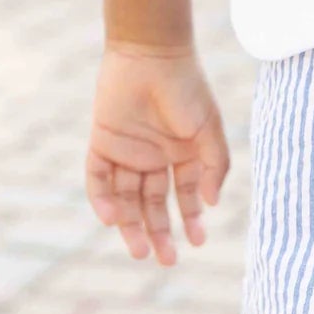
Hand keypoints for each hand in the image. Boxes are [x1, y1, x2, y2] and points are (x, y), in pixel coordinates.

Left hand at [85, 43, 230, 264]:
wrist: (151, 54)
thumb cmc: (186, 87)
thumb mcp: (209, 126)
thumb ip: (214, 164)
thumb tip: (211, 204)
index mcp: (181, 152)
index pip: (184, 195)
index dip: (191, 219)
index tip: (198, 242)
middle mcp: (154, 157)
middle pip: (153, 204)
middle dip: (160, 232)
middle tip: (165, 259)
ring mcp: (127, 152)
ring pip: (126, 199)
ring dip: (131, 225)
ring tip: (140, 250)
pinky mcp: (102, 143)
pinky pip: (99, 180)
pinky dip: (103, 200)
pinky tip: (113, 218)